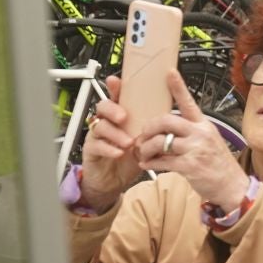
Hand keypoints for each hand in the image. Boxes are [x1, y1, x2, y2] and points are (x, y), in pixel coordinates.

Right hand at [78, 76, 142, 211]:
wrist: (114, 181)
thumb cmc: (129, 158)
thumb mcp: (144, 141)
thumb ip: (152, 129)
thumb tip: (170, 117)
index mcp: (120, 116)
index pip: (117, 98)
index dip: (115, 88)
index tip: (116, 81)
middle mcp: (107, 123)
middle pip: (103, 107)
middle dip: (113, 109)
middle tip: (124, 117)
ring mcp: (97, 136)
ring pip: (100, 126)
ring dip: (115, 133)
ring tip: (128, 142)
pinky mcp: (91, 150)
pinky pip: (96, 145)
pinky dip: (109, 148)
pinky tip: (119, 153)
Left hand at [137, 72, 250, 208]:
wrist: (231, 186)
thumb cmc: (218, 164)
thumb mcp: (208, 142)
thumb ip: (189, 134)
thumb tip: (165, 132)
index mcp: (203, 125)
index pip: (189, 102)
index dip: (178, 86)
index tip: (168, 72)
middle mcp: (200, 134)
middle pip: (166, 121)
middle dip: (149, 128)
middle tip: (143, 135)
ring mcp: (195, 149)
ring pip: (160, 142)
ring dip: (146, 148)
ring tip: (143, 154)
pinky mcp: (190, 166)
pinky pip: (162, 161)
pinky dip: (151, 164)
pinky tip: (147, 165)